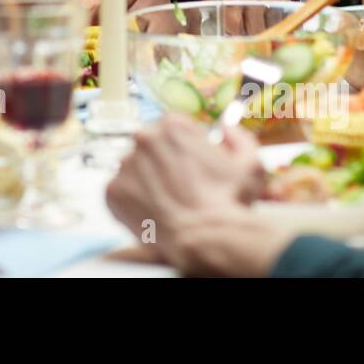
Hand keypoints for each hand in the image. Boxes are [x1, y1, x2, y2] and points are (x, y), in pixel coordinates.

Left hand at [106, 115, 290, 275]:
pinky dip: (133, 201)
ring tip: (167, 201)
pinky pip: (121, 193)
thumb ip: (239, 136)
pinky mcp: (112, 191)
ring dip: (147, 181)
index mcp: (172, 125)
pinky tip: (154, 211)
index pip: (172, 129)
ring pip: (134, 169)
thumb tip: (225, 128)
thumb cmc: (229, 202)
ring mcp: (125, 165)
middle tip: (178, 186)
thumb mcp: (250, 163)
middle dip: (162, 163)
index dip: (183, 148)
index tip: (190, 165)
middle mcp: (143, 138)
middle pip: (150, 147)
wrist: (204, 238)